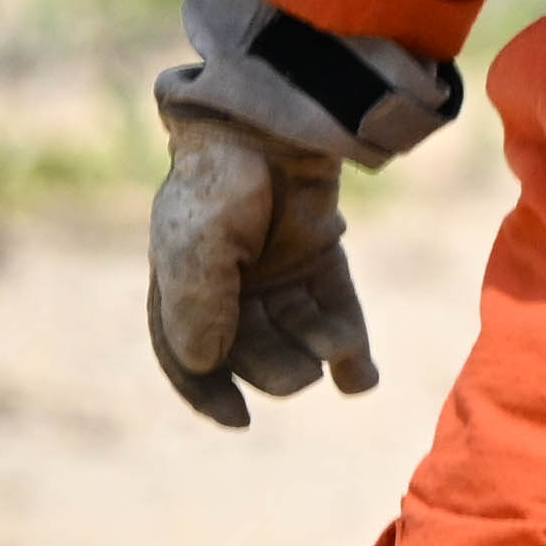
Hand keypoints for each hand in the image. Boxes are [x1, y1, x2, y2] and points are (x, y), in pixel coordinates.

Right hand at [148, 117, 376, 427]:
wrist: (273, 126)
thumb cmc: (221, 184)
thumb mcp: (198, 247)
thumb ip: (199, 307)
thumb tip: (206, 366)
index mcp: (181, 287)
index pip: (187, 357)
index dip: (208, 392)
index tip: (238, 419)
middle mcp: (228, 287)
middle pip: (250, 352)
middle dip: (275, 368)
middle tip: (301, 374)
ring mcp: (275, 274)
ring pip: (297, 336)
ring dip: (318, 354)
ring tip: (340, 354)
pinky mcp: (320, 258)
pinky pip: (334, 312)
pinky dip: (351, 349)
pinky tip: (363, 379)